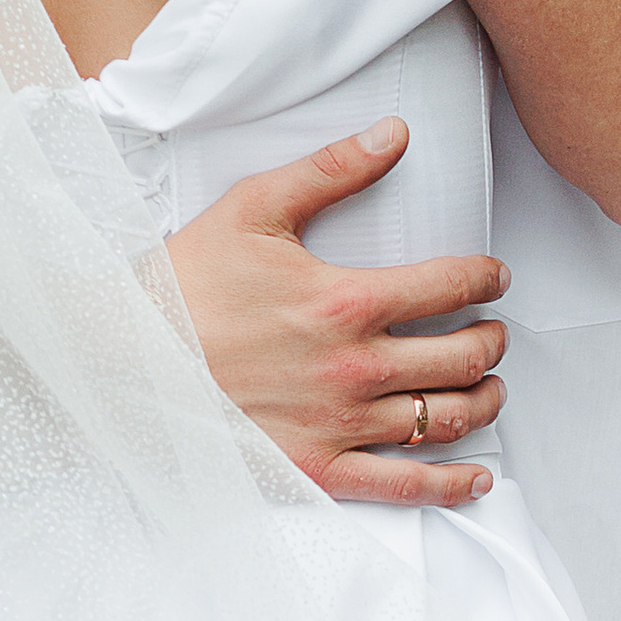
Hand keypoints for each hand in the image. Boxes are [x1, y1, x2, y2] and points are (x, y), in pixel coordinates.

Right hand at [165, 121, 509, 506]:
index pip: (449, 286)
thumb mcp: (255, 208)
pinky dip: (450, 482)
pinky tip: (476, 474)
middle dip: (492, 340)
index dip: (486, 278)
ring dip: (484, 399)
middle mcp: (355, 367)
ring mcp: (339, 423)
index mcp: (346, 300)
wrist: (127, 353)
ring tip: (488, 385)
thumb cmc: (186, 282)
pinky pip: (403, 485)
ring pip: (445, 418)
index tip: (494, 277)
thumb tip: (393, 135)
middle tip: (493, 330)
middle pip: (463, 357)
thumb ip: (331, 169)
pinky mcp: (318, 468)